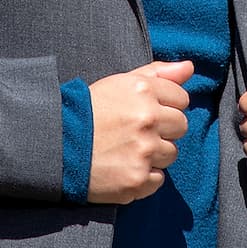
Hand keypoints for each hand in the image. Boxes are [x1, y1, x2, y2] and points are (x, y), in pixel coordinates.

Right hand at [87, 60, 192, 203]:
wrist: (56, 146)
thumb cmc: (89, 111)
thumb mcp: (120, 83)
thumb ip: (158, 73)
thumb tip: (190, 67)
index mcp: (143, 91)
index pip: (181, 98)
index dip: (164, 105)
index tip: (143, 111)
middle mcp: (147, 119)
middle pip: (181, 126)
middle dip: (163, 129)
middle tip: (135, 131)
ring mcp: (143, 151)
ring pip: (171, 154)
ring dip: (153, 154)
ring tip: (126, 149)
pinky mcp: (137, 179)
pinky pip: (158, 179)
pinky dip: (144, 177)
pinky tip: (123, 167)